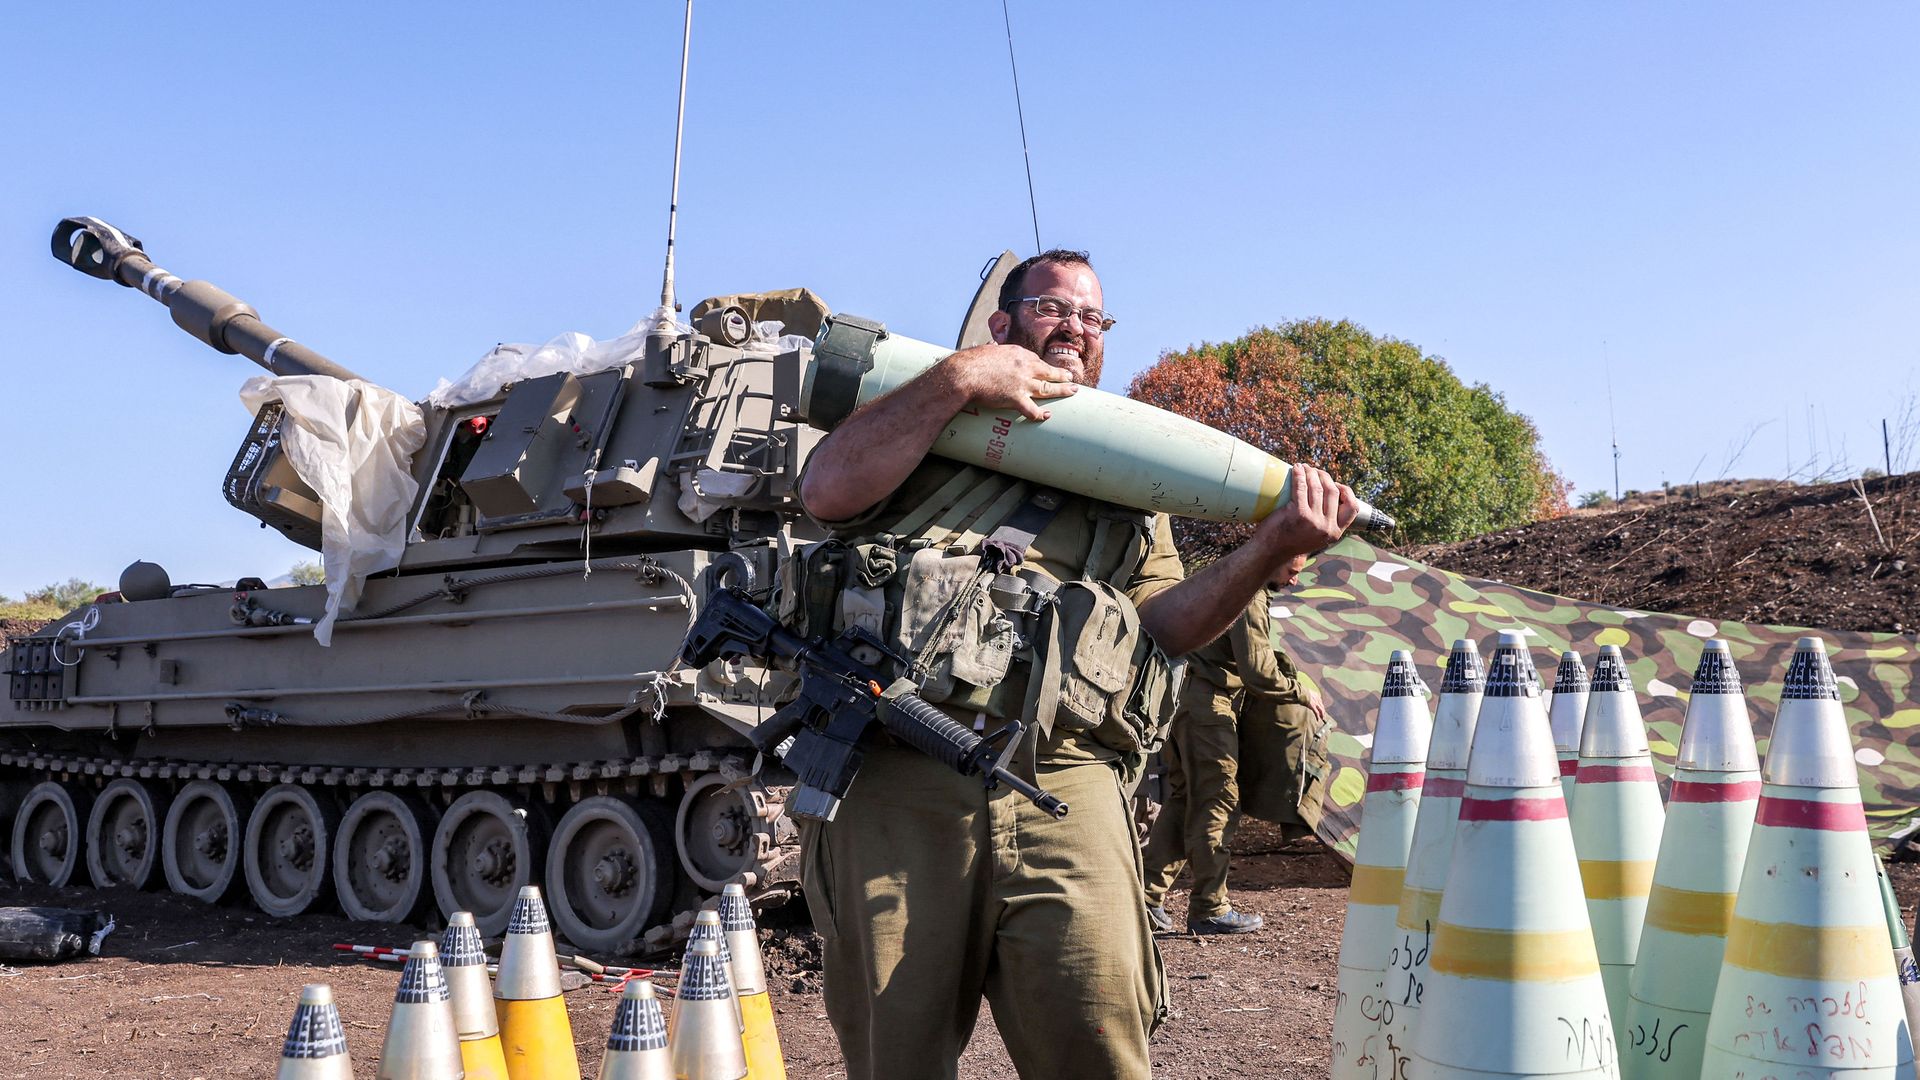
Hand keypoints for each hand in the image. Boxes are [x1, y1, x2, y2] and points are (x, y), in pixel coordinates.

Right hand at [941, 343, 1078, 420]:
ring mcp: (1022, 383)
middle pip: (1048, 372)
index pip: (1035, 359)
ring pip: (1048, 388)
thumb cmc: (971, 362)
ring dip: (1062, 391)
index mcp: (1017, 353)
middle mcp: (1024, 367)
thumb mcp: (984, 350)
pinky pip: (1032, 409)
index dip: (1044, 366)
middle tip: (1070, 378)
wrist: (965, 374)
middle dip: (1061, 376)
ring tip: (1072, 392)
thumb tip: (990, 343)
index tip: (1048, 369)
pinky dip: (1040, 414)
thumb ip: (991, 348)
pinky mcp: (1015, 398)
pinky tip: (1046, 416)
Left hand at [1254, 463, 1357, 561]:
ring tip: (1304, 467)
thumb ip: (1324, 523)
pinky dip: (1299, 475)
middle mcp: (1327, 528)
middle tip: (1314, 471)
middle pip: (1333, 492)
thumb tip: (1326, 497)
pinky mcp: (1299, 514)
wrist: (1270, 553)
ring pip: (1317, 487)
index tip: (1335, 485)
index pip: (1352, 507)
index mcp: (1335, 533)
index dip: (1346, 492)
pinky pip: (1301, 487)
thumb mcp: (1315, 537)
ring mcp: (1314, 521)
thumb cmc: (1290, 541)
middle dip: (1325, 477)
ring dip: (1311, 473)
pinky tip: (1297, 468)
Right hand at [1302, 682, 1327, 725]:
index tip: (1321, 709)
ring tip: (1322, 718)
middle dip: (1323, 711)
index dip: (1321, 706)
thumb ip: (1309, 694)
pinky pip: (1316, 712)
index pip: (1320, 701)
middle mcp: (1317, 699)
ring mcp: (1315, 702)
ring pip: (1321, 710)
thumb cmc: (1301, 691)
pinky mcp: (1312, 706)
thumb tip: (1307, 696)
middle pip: (1322, 706)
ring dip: (1322, 715)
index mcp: (1316, 695)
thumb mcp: (1307, 692)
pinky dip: (1317, 716)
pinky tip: (1318, 719)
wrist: (1300, 691)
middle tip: (1323, 715)